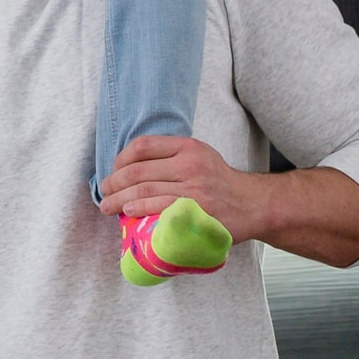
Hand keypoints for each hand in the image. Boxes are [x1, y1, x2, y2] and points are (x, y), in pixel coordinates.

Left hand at [97, 136, 262, 240]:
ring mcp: (193, 188)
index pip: (142, 146)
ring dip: (118, 199)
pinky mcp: (195, 210)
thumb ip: (170, 158)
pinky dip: (138, 209)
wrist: (254, 205)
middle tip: (104, 193)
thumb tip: (129, 169)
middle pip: (137, 171)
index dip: (120, 160)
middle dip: (113, 183)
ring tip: (107, 206)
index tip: (112, 172)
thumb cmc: (220, 184)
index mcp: (187, 147)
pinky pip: (159, 207)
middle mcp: (189, 164)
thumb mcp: (199, 158)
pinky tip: (128, 211)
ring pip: (143, 190)